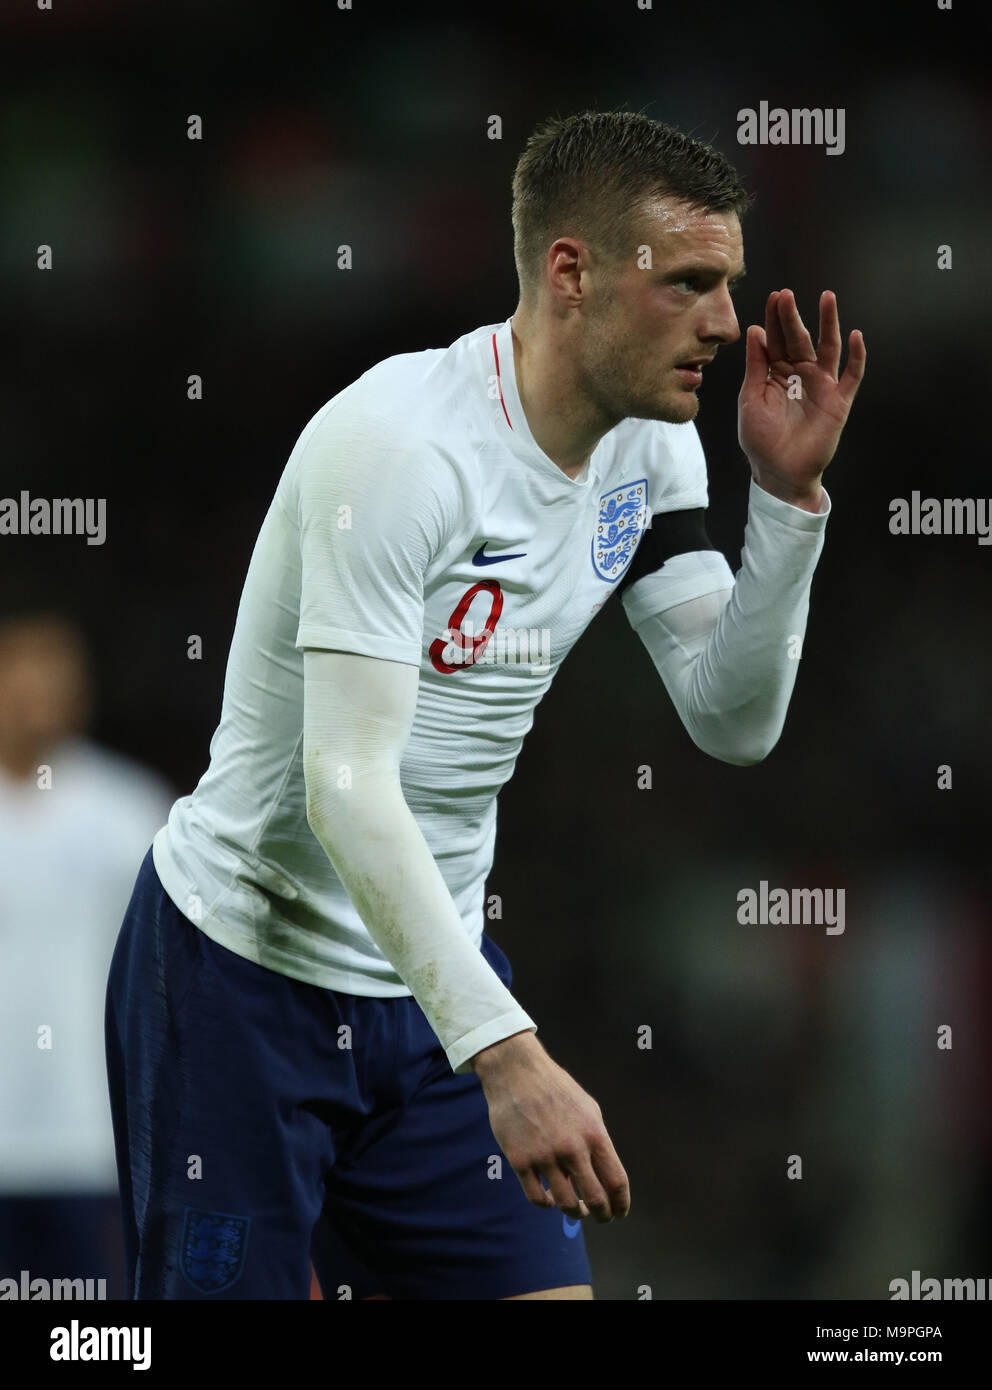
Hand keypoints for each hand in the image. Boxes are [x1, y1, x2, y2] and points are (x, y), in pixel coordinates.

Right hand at [472, 1032, 629, 1221]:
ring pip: (566, 1204)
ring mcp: (544, 1156)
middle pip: (594, 1199)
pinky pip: (537, 1198)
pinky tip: (549, 1199)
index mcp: (594, 1133)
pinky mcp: (520, 1160)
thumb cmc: (556, 1089)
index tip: (620, 1212)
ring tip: (576, 1208)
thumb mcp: (589, 1108)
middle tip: (601, 1217)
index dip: (621, 1203)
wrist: (517, 1072)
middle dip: (602, 1214)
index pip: (616, 1181)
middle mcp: (572, 1148)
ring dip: (574, 1212)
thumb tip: (606, 1174)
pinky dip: (546, 1204)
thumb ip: (598, 1141)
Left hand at [738, 289, 865, 508]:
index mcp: (776, 372)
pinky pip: (852, 374)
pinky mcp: (839, 400)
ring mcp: (821, 384)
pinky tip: (856, 336)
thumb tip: (756, 330)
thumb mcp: (751, 399)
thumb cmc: (761, 439)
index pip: (776, 339)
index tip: (774, 297)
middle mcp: (800, 373)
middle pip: (799, 338)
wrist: (780, 472)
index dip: (775, 319)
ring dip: (829, 323)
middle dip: (793, 317)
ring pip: (828, 347)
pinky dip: (856, 356)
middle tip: (787, 295)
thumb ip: (755, 366)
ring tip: (827, 297)